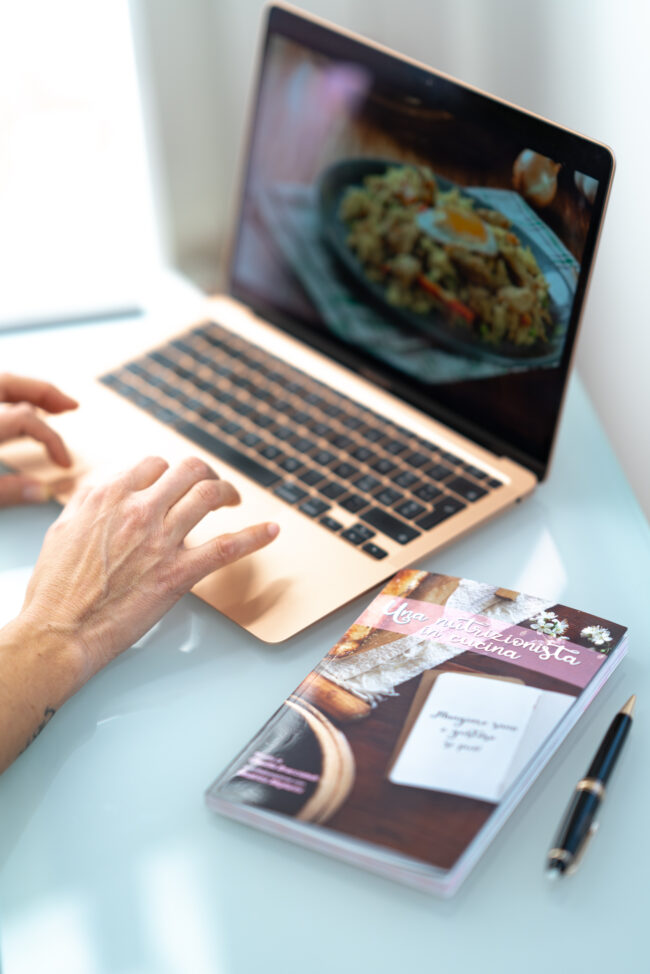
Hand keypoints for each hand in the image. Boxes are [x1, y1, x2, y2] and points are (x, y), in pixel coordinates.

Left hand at [0, 373, 77, 505]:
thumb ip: (8, 491)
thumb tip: (42, 492)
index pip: (26, 419)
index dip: (52, 440)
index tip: (65, 464)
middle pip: (9, 382)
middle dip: (44, 392)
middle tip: (72, 406)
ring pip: (0, 384)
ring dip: (26, 391)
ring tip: (50, 404)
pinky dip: (9, 398)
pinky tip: (20, 409)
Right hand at [19, 454, 279, 682]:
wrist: (59, 630)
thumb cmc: (56, 589)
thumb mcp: (64, 528)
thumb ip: (90, 503)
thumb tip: (108, 492)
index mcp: (108, 495)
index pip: (154, 465)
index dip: (170, 471)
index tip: (177, 482)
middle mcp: (138, 509)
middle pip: (188, 471)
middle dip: (205, 473)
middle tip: (212, 485)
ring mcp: (161, 539)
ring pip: (209, 495)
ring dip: (228, 492)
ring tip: (235, 500)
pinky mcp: (178, 572)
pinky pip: (226, 547)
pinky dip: (255, 536)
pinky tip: (271, 530)